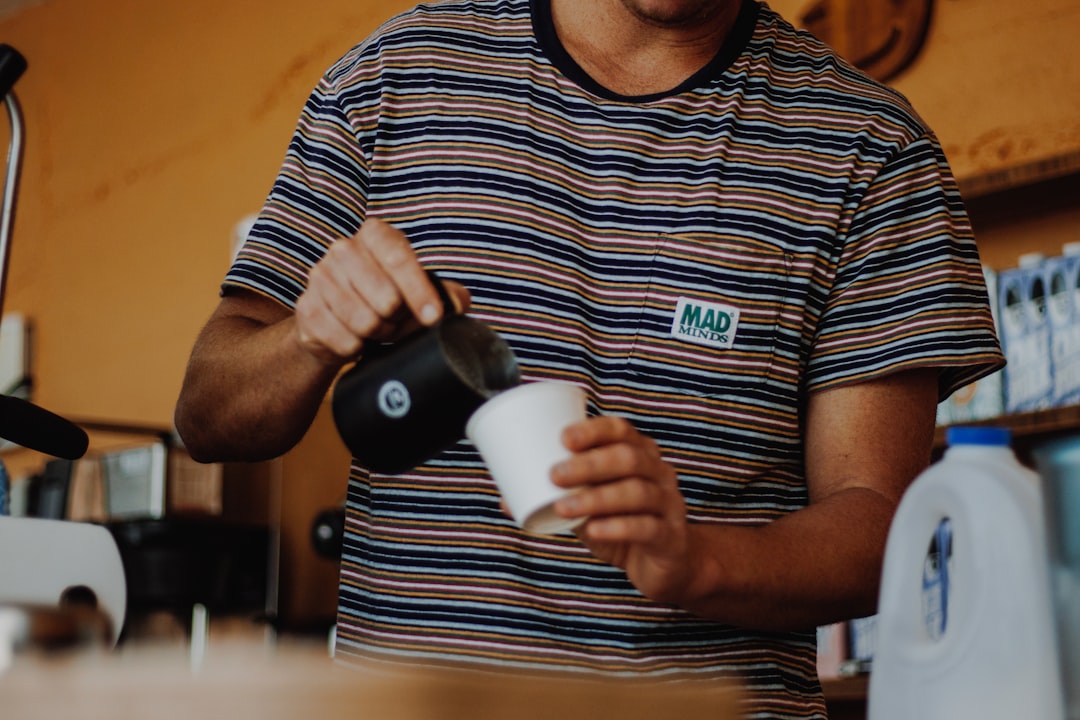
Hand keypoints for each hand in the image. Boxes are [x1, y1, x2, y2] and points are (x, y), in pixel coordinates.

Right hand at [292, 217, 469, 364]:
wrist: (336, 320)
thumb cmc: (385, 299)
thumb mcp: (418, 290)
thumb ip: (445, 293)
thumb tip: (457, 305)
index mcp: (375, 235)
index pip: (399, 258)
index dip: (419, 291)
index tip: (433, 317)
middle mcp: (343, 249)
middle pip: (386, 299)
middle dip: (399, 320)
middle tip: (397, 322)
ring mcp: (320, 277)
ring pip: (365, 323)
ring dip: (379, 335)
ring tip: (377, 329)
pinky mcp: (306, 308)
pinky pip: (345, 341)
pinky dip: (358, 348)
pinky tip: (357, 338)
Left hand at [551, 416, 696, 605]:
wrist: (668, 565)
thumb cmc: (623, 525)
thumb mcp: (590, 509)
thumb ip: (556, 499)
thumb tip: (502, 499)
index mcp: (639, 456)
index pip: (621, 430)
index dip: (594, 430)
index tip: (563, 438)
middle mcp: (659, 474)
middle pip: (629, 458)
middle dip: (590, 464)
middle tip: (554, 475)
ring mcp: (669, 505)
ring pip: (637, 492)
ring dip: (597, 497)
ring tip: (564, 506)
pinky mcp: (670, 537)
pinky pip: (648, 527)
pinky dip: (618, 527)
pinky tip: (595, 530)